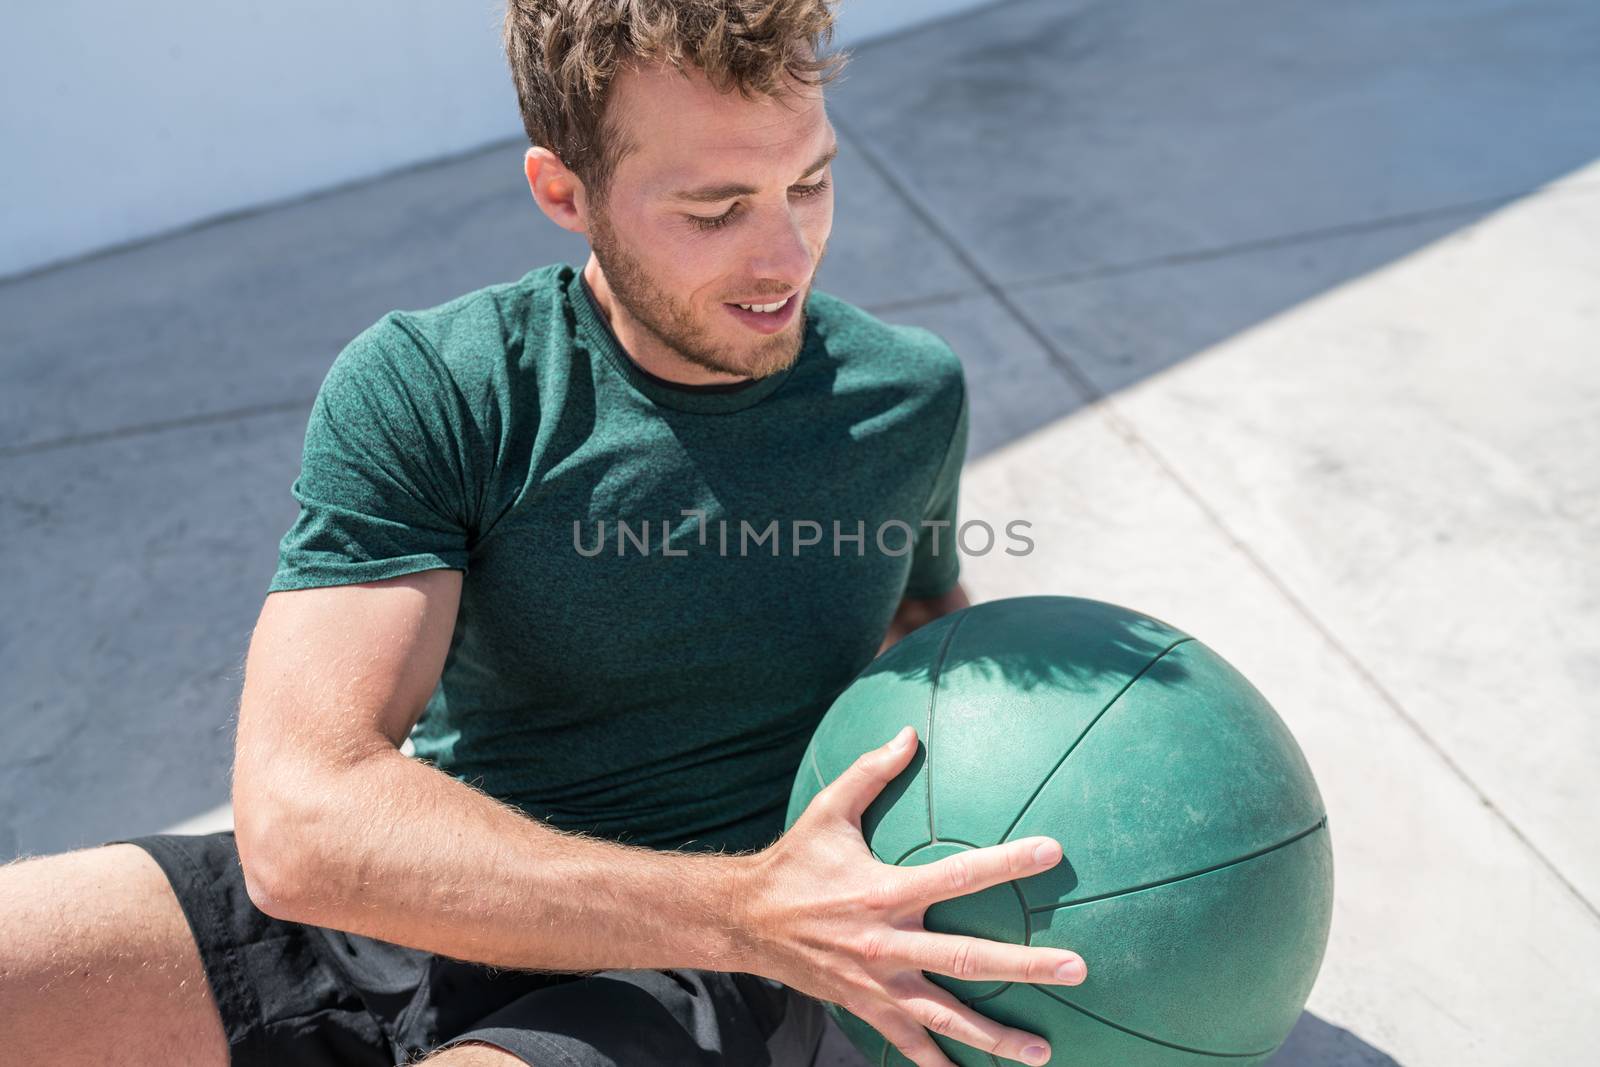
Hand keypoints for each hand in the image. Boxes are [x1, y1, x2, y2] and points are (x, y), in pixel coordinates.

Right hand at [738, 725, 1085, 1065]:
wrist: (744, 921)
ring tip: (1042, 1051)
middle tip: (1076, 969)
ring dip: (996, 1036)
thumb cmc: (794, 862)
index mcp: (884, 891)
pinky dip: (938, 1065)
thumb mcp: (829, 811)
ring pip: (946, 1016)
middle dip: (1025, 967)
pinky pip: (908, 1043)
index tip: (1052, 852)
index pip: (958, 876)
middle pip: (967, 959)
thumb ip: (872, 771)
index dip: (1006, 864)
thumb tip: (911, 732)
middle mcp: (886, 943)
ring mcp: (877, 982)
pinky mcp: (866, 1007)